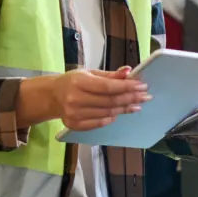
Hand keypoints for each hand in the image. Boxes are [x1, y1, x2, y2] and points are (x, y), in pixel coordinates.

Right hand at [23, 66, 150, 130]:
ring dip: (125, 109)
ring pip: (107, 113)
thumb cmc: (73, 81)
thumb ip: (110, 75)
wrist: (52, 96)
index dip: (127, 87)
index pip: (108, 87)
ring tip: (137, 105)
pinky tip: (120, 113)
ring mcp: (74, 114)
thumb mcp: (90, 73)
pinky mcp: (75, 125)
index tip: (142, 86)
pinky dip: (111, 118)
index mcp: (79, 82)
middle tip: (145, 96)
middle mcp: (75, 99)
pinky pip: (99, 123)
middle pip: (110, 101)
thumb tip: (129, 71)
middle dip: (131, 98)